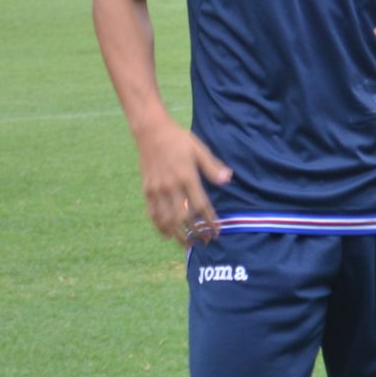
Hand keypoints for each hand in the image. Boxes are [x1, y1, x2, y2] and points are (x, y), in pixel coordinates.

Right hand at [135, 117, 232, 248]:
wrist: (151, 131)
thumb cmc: (179, 139)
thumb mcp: (199, 149)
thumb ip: (212, 167)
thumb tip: (228, 179)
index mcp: (186, 176)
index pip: (200, 205)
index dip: (209, 221)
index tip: (217, 231)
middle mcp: (171, 186)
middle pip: (183, 217)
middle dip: (195, 233)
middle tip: (205, 242)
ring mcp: (157, 189)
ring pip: (167, 219)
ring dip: (178, 235)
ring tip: (188, 245)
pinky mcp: (147, 190)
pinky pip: (153, 214)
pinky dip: (160, 227)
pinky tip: (168, 235)